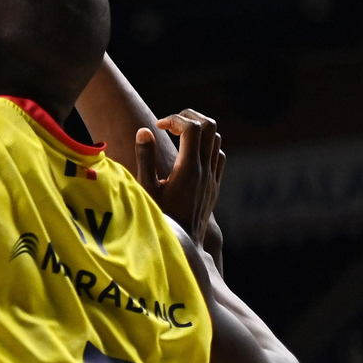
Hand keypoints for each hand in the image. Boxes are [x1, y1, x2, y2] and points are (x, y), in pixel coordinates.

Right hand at [134, 109, 226, 247]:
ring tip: (177, 134)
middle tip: (169, 124)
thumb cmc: (159, 217)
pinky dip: (206, 145)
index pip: (191, 128)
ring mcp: (213, 178)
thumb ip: (145, 158)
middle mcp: (205, 171)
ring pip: (216, 139)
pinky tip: (189, 153)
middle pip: (209, 126)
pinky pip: (218, 155)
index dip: (173, 119)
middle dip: (188, 117)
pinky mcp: (215, 185)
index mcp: (188, 169)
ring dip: (198, 129)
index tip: (157, 126)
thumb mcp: (145, 188)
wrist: (183, 245)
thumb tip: (144, 130)